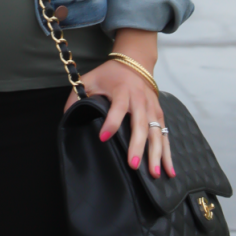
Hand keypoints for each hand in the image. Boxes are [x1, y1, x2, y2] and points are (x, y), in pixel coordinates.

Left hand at [63, 29, 174, 179]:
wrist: (135, 62)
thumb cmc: (110, 73)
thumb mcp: (89, 79)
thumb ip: (77, 96)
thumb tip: (67, 117)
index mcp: (122, 90)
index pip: (118, 107)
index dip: (111, 122)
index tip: (103, 137)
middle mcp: (140, 100)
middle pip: (141, 124)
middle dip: (137, 146)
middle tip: (132, 165)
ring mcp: (152, 108)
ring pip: (156, 132)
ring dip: (156, 153)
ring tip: (153, 173)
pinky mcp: (159, 114)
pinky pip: (164, 135)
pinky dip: (168, 153)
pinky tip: (169, 170)